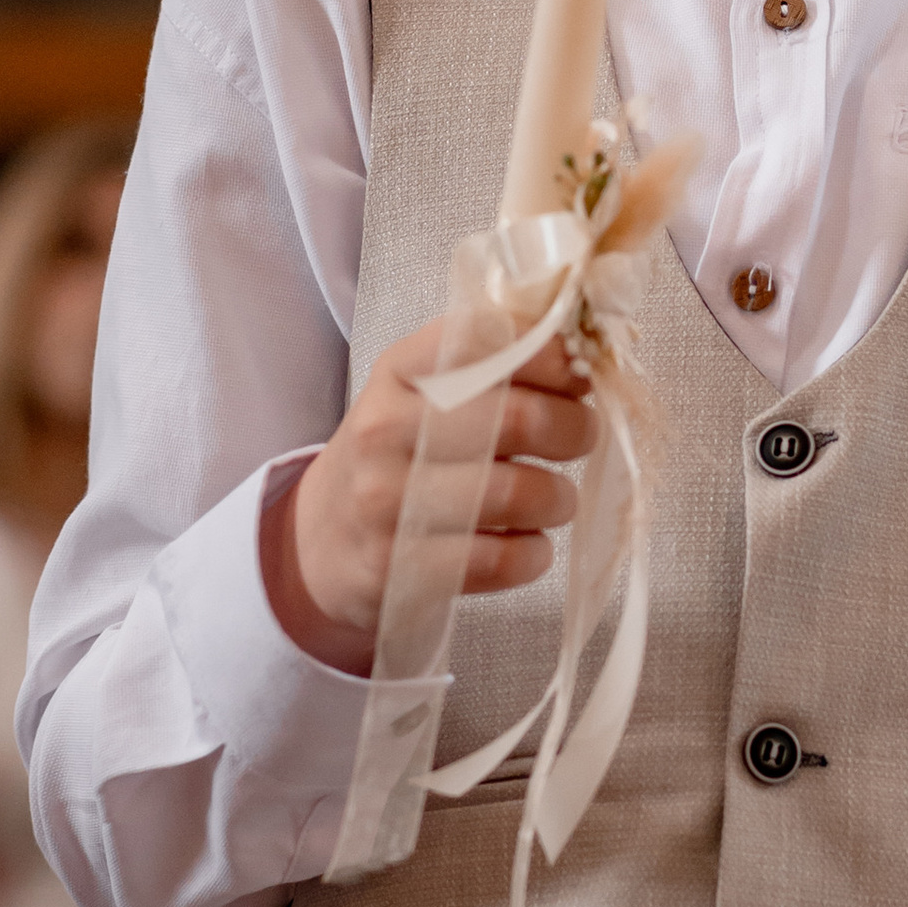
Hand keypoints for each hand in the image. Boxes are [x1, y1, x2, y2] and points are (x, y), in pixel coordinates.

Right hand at [264, 320, 598, 673]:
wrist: (323, 542)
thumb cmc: (398, 456)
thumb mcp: (420, 393)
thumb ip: (490, 364)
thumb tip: (584, 360)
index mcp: (398, 370)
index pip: (491, 338)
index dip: (555, 356)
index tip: (577, 377)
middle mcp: (385, 428)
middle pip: (521, 419)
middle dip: (576, 430)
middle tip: (581, 439)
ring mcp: (387, 502)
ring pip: (520, 494)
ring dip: (559, 498)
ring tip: (554, 498)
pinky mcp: (401, 568)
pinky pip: (503, 560)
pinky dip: (535, 553)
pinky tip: (528, 544)